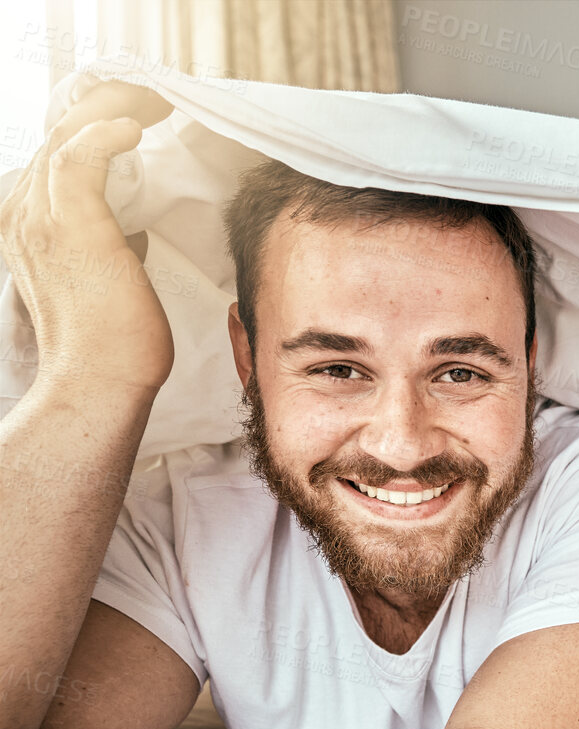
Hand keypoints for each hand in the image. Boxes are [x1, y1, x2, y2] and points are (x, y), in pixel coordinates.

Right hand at [0, 81, 174, 393]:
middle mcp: (25, 217)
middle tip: (153, 98)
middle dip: (105, 107)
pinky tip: (135, 126)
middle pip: (57, 136)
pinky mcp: (72, 226)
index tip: (134, 117)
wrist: (99, 382)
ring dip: (113, 108)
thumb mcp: (108, 282)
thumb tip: (134, 235)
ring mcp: (41, 220)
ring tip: (155, 100)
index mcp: (30, 228)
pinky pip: (79, 156)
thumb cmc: (112, 345)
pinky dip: (105, 132)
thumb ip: (109, 250)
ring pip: (65, 135)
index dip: (92, 129)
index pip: (54, 158)